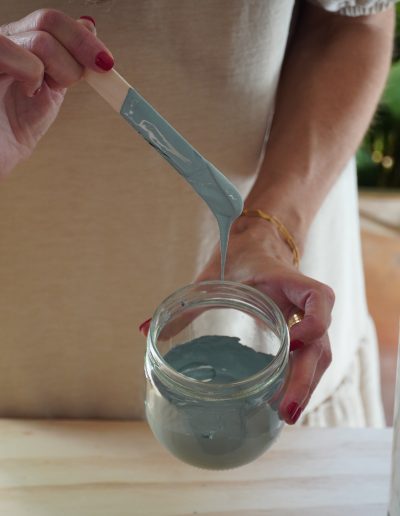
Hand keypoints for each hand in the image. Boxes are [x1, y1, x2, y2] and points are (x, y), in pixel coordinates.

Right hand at [0, 9, 112, 175]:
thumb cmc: (10, 132)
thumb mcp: (47, 94)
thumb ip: (66, 64)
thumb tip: (89, 27)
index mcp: (19, 44)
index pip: (51, 22)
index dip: (82, 37)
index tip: (106, 63)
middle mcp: (4, 40)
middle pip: (49, 21)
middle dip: (82, 49)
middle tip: (98, 71)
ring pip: (41, 40)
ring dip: (59, 71)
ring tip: (41, 94)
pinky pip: (13, 51)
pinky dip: (31, 74)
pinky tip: (26, 92)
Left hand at [196, 215, 334, 424]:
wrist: (258, 246)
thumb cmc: (238, 259)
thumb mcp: (213, 276)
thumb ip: (185, 303)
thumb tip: (144, 330)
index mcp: (287, 282)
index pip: (319, 298)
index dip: (314, 322)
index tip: (292, 340)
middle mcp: (304, 304)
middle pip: (320, 343)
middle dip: (305, 378)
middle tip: (286, 410)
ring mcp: (306, 320)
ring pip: (320, 357)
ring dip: (306, 386)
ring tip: (286, 415)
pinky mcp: (301, 333)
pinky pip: (311, 359)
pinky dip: (302, 381)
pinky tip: (285, 403)